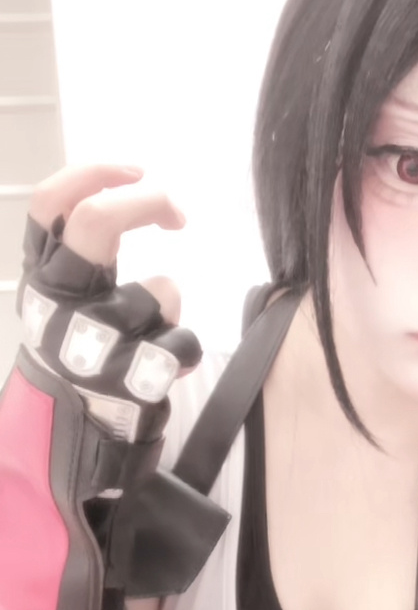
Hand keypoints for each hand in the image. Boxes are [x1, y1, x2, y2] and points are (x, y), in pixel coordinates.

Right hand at [18, 164, 201, 441]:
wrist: (74, 439)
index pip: (51, 204)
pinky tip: (165, 365)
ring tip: (154, 332)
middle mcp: (56, 303)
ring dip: (168, 305)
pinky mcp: (126, 381)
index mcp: (41, 277)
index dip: (95, 173)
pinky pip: (181, 344)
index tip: (137, 170)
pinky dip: (185, 348)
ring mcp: (89, 342)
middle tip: (176, 212)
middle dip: (147, 202)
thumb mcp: (70, 296)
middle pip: (95, 221)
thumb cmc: (83, 356)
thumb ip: (89, 251)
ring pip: (156, 291)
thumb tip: (133, 190)